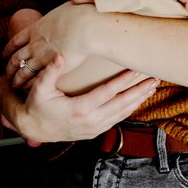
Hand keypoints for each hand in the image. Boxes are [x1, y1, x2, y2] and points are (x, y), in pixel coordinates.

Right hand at [0, 54, 158, 146]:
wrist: (33, 128)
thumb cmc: (36, 106)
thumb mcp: (39, 89)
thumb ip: (50, 72)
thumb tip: (60, 55)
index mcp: (79, 109)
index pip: (107, 93)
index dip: (123, 81)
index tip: (136, 70)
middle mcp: (90, 121)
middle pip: (121, 104)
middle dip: (139, 91)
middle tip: (154, 78)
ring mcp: (94, 128)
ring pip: (122, 114)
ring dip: (138, 100)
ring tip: (151, 87)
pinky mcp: (95, 131)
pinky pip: (117, 119)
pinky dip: (129, 109)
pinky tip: (138, 100)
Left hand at [3, 2, 88, 78]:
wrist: (82, 27)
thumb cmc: (79, 15)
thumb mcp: (65, 7)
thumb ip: (65, 10)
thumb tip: (76, 1)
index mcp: (36, 28)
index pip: (17, 40)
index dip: (9, 48)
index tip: (4, 55)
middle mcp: (34, 43)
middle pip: (16, 57)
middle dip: (10, 66)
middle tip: (6, 72)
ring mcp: (40, 55)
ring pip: (23, 69)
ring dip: (17, 78)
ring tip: (14, 84)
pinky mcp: (50, 66)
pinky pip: (35, 77)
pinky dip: (29, 84)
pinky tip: (26, 89)